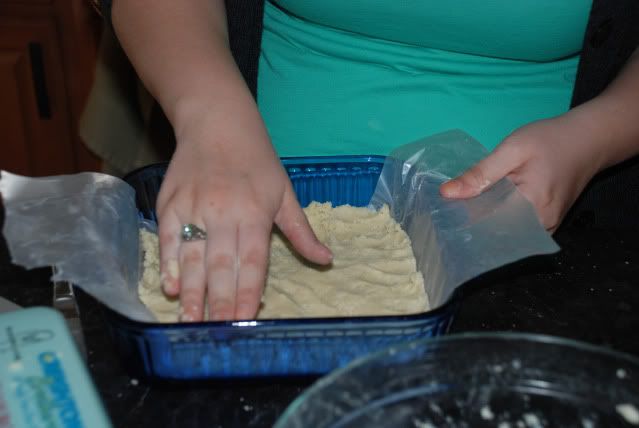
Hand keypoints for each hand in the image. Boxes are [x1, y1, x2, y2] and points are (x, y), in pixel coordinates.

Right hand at [155, 110, 331, 321]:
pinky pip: (167, 239)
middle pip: (222, 264)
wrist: (216, 122)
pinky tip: (171, 286)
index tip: (246, 317)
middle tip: (217, 331)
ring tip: (191, 320)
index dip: (248, 290)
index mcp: (255, 212)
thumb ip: (302, 231)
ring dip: (192, 291)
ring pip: (193, 257)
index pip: (252, 260)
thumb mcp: (285, 192)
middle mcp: (223, 212)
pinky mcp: (169, 203)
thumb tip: (326, 260)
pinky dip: (169, 264)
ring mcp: (193, 208)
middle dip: (219, 300)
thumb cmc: (256, 160)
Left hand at [440, 112, 604, 232]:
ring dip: (484, 220)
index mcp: (534, 211)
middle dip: (471, 224)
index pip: (489, 229)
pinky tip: (481, 207)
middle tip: (443, 214)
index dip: (464, 223)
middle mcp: (542, 227)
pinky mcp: (545, 221)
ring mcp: (546, 227)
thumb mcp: (512, 150)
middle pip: (497, 233)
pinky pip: (515, 225)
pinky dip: (498, 216)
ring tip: (458, 211)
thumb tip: (446, 194)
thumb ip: (480, 174)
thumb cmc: (552, 140)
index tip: (441, 217)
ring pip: (505, 230)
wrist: (590, 138)